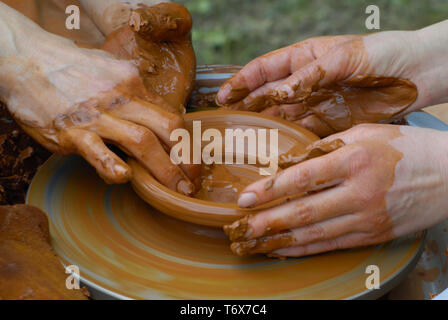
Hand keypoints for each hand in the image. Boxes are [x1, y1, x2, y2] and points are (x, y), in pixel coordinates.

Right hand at [0, 12, 197, 193]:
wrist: (27, 61)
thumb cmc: (73, 70)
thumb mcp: (112, 72)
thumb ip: (136, 93)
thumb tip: (161, 113)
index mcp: (134, 84)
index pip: (171, 115)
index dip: (188, 143)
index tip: (194, 163)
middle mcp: (121, 98)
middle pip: (167, 127)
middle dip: (187, 158)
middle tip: (194, 182)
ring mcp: (97, 116)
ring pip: (141, 142)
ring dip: (165, 170)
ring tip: (177, 190)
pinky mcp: (72, 132)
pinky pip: (98, 152)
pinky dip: (114, 167)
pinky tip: (125, 178)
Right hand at [216, 23, 447, 136]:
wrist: (418, 74)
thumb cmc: (383, 53)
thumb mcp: (343, 57)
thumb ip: (309, 76)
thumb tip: (277, 94)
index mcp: (303, 57)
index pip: (263, 69)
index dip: (240, 82)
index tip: (221, 96)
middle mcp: (304, 82)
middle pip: (266, 96)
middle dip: (245, 108)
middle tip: (225, 124)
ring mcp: (315, 103)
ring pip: (280, 117)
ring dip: (262, 128)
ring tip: (242, 141)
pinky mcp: (329, 123)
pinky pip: (302, 133)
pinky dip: (287, 142)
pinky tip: (274, 150)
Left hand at [224, 124, 447, 256]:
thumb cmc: (406, 148)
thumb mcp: (367, 133)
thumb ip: (328, 146)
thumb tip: (291, 162)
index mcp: (355, 159)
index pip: (303, 177)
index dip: (270, 189)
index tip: (245, 198)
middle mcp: (359, 191)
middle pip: (304, 211)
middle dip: (267, 222)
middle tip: (239, 228)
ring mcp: (367, 217)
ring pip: (314, 233)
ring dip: (280, 240)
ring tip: (253, 244)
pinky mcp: (373, 234)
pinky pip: (331, 245)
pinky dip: (305, 249)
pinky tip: (283, 250)